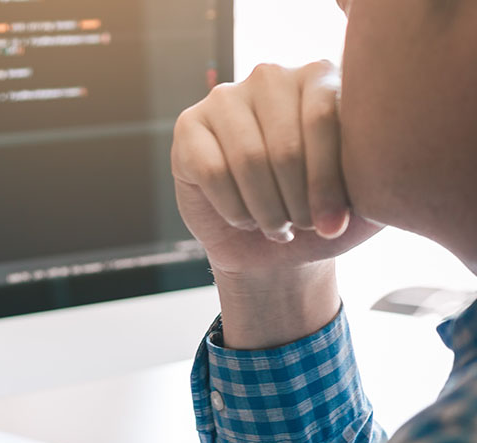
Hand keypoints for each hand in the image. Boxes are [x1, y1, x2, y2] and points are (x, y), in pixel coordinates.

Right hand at [171, 61, 381, 347]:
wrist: (269, 244)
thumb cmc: (319, 214)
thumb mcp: (361, 201)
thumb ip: (377, 181)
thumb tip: (361, 191)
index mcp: (321, 77)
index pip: (324, 119)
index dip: (327, 180)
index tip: (332, 226)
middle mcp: (271, 76)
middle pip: (286, 144)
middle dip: (297, 201)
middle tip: (303, 227)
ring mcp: (225, 98)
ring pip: (248, 160)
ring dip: (266, 209)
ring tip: (278, 228)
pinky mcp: (188, 126)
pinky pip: (212, 172)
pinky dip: (234, 210)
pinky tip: (246, 220)